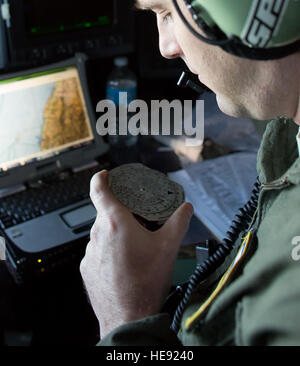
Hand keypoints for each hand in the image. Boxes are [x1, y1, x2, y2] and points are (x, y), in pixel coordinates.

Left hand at [80, 169, 192, 338]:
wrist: (129, 317)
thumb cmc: (146, 282)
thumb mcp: (169, 247)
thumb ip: (179, 221)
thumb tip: (186, 208)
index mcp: (114, 223)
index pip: (98, 189)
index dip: (101, 178)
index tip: (106, 175)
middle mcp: (97, 235)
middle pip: (105, 213)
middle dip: (121, 213)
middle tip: (138, 219)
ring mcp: (89, 253)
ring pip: (102, 233)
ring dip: (115, 234)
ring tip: (135, 246)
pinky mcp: (87, 269)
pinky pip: (98, 251)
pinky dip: (110, 251)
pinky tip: (126, 263)